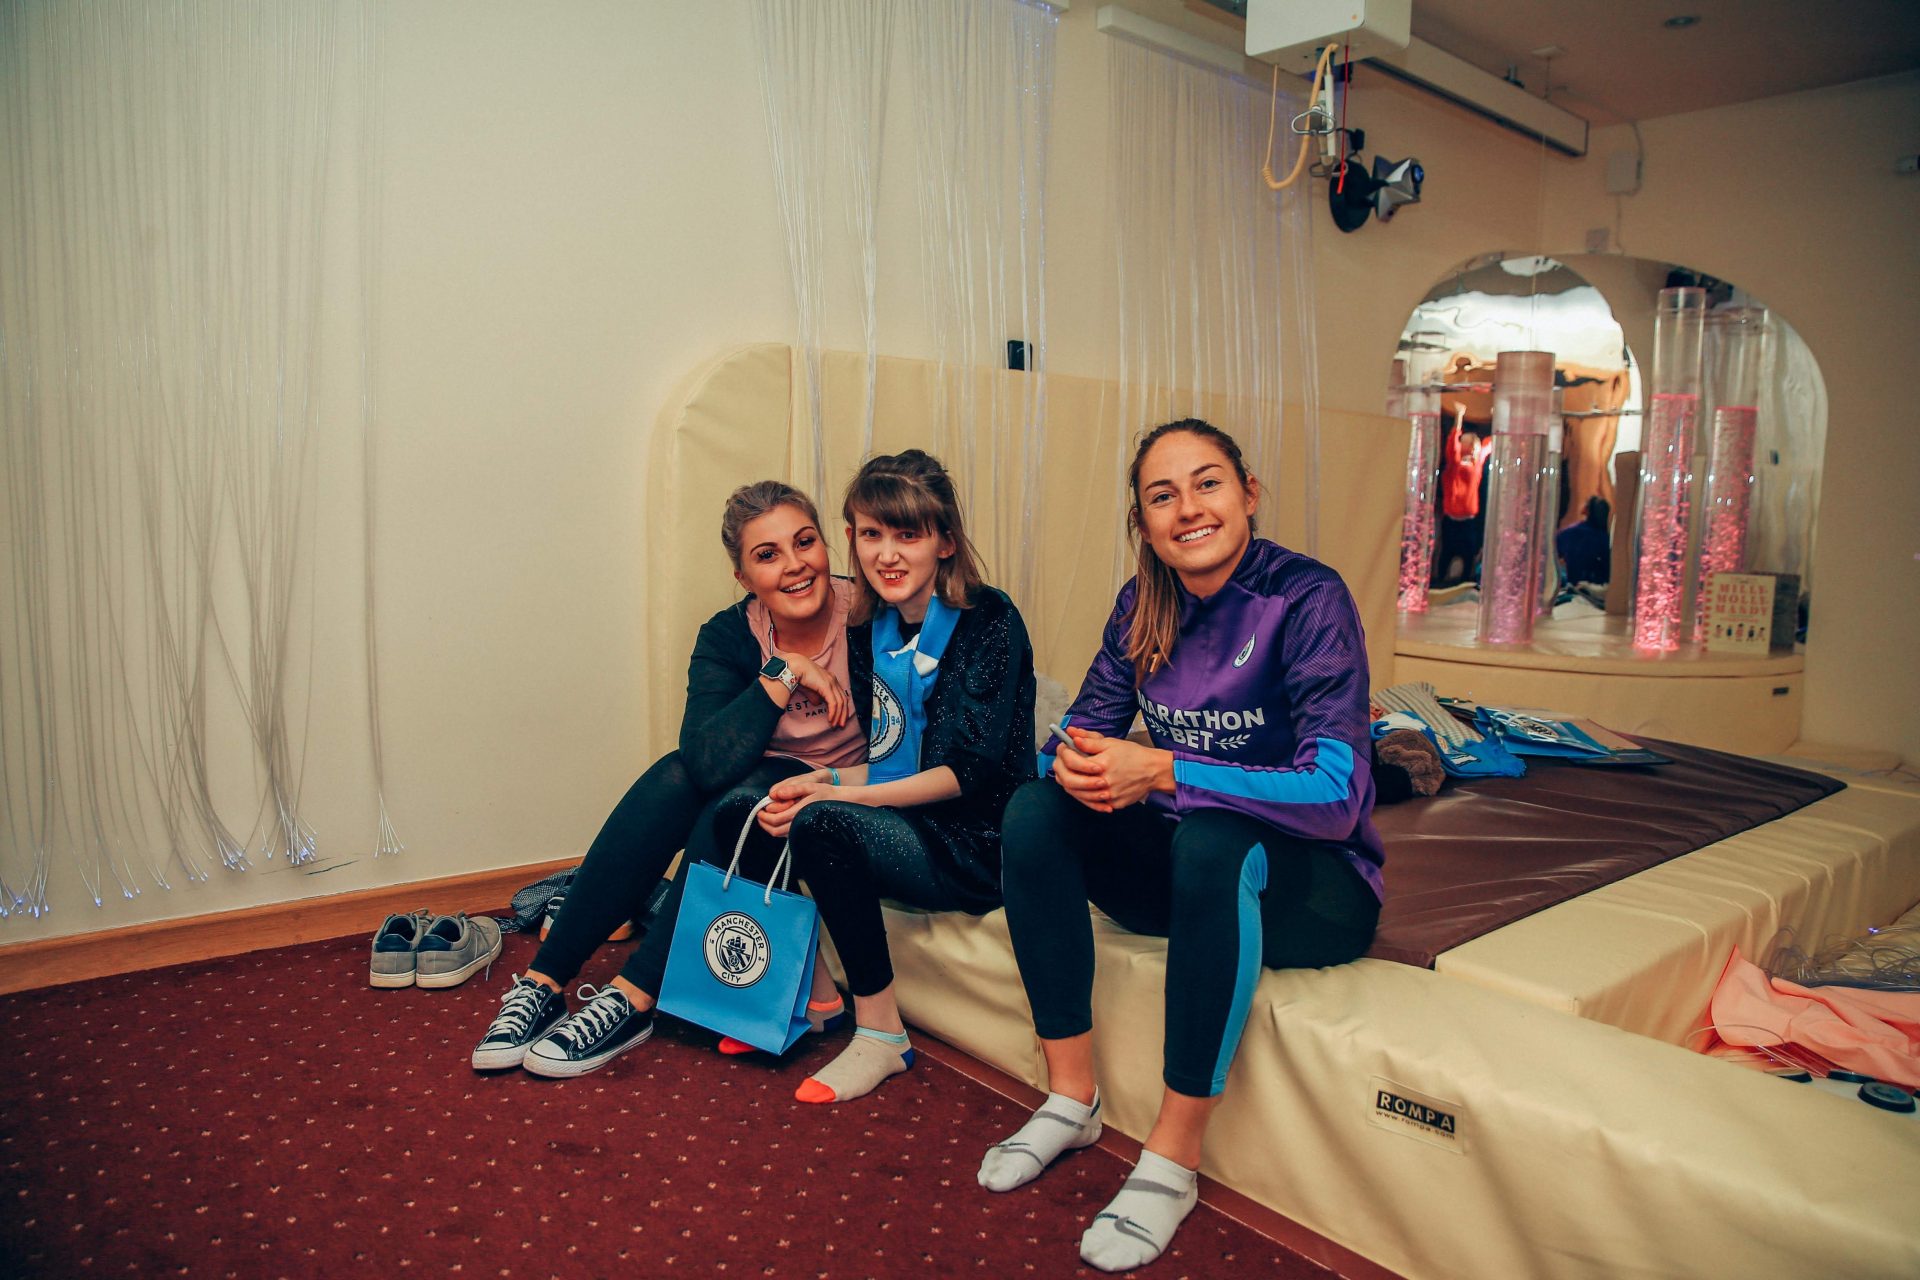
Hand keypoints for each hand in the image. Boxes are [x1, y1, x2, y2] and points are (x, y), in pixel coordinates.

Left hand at [757, 773, 855, 838]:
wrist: (842, 804)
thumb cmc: (826, 793)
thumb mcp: (810, 786)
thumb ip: (792, 789)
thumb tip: (775, 794)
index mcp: (800, 812)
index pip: (775, 819)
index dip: (764, 815)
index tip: (760, 808)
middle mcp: (800, 824)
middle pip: (775, 831)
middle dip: (764, 823)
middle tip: (760, 814)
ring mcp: (802, 830)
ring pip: (780, 835)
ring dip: (770, 826)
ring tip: (768, 815)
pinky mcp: (804, 832)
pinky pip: (787, 834)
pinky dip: (778, 828)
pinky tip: (779, 818)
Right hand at [779, 653, 852, 726]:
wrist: (794, 666)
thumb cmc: (799, 675)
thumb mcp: (808, 688)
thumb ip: (814, 695)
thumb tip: (817, 703)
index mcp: (830, 679)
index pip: (840, 695)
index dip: (842, 707)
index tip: (839, 718)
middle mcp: (833, 680)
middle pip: (843, 699)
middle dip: (843, 713)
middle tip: (841, 725)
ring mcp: (831, 682)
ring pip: (840, 702)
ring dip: (838, 715)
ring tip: (835, 725)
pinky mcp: (826, 686)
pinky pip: (833, 703)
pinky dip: (833, 712)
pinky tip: (830, 719)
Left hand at [1051, 727, 1170, 811]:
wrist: (1153, 770)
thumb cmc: (1133, 755)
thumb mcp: (1110, 743)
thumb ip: (1089, 740)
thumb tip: (1071, 735)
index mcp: (1101, 763)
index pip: (1071, 761)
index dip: (1064, 754)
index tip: (1065, 750)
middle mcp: (1104, 781)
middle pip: (1071, 782)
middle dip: (1066, 772)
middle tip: (1067, 767)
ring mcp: (1109, 795)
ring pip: (1079, 795)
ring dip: (1074, 786)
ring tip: (1077, 777)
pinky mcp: (1114, 804)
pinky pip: (1094, 804)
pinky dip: (1089, 797)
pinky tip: (1090, 789)